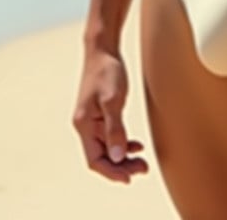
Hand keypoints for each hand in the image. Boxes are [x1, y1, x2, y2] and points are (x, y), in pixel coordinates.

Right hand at [72, 48, 148, 182]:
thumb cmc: (106, 71)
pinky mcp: (102, 113)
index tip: (130, 177)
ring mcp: (93, 120)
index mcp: (84, 124)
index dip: (112, 172)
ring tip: (142, 161)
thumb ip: (115, 129)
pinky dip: (123, 144)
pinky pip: (111, 137)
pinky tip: (136, 145)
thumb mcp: (113, 100)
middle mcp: (86, 125)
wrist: (103, 49)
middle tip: (143, 168)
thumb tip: (118, 156)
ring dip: (123, 158)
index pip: (95, 160)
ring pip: (107, 149)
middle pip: (102, 157)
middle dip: (121, 167)